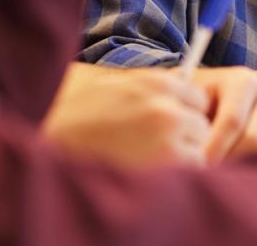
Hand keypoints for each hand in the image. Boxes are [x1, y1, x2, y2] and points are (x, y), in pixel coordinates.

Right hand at [43, 65, 209, 168]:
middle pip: (201, 123)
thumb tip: (182, 81)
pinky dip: (180, 175)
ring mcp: (168, 131)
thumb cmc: (79, 109)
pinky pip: (193, 169)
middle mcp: (167, 103)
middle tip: (159, 147)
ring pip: (199, 147)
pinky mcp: (166, 159)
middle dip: (187, 137)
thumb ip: (152, 85)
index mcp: (156, 81)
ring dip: (184, 157)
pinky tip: (153, 172)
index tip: (171, 126)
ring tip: (152, 161)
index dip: (186, 113)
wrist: (54, 133)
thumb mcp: (117, 83)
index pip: (198, 98)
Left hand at [193, 66, 256, 161]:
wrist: (215, 96)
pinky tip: (241, 166)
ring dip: (248, 165)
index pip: (233, 120)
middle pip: (256, 139)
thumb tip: (191, 144)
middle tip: (211, 172)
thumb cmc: (197, 100)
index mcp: (242, 81)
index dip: (215, 146)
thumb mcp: (189, 99)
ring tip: (225, 169)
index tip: (200, 162)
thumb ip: (189, 115)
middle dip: (231, 158)